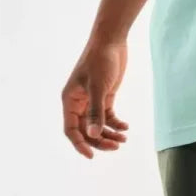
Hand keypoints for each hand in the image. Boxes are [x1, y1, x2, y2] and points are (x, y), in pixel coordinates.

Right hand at [61, 40, 128, 159]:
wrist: (112, 40)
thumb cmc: (100, 60)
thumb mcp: (98, 87)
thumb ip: (96, 112)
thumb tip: (93, 136)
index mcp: (70, 100)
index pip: (71, 129)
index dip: (79, 144)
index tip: (91, 155)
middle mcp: (79, 103)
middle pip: (86, 130)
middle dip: (99, 140)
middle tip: (116, 147)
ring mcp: (92, 99)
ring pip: (97, 125)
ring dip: (109, 134)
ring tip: (123, 139)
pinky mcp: (104, 95)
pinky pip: (107, 116)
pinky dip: (115, 123)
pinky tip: (125, 128)